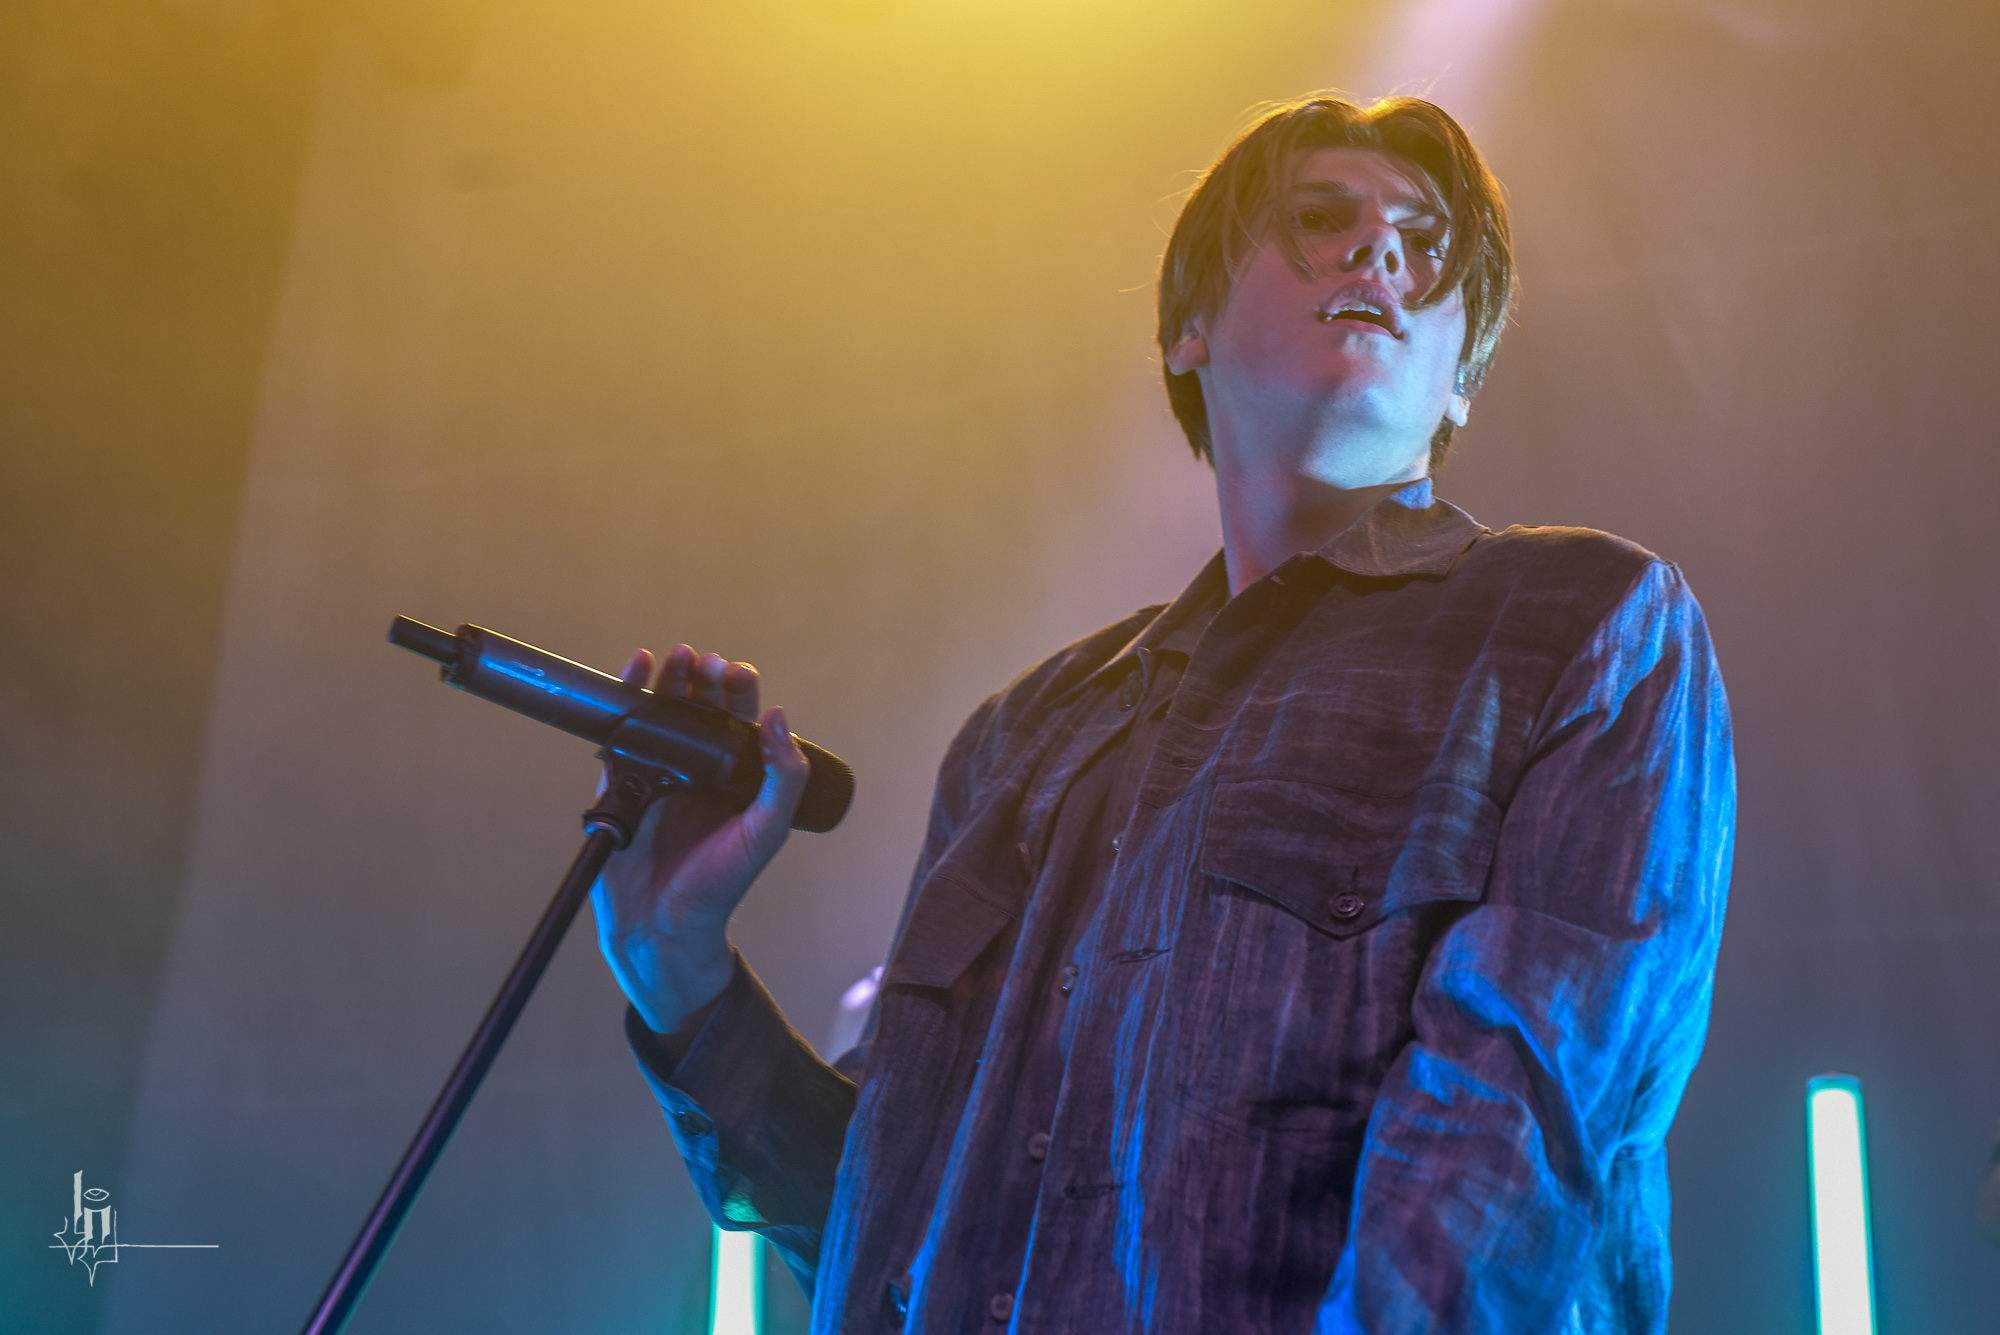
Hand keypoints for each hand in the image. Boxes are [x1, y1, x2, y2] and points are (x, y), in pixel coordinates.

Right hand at [590, 645, 809, 1035]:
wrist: (662, 928)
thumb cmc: (720, 887)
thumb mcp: (765, 832)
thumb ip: (782, 778)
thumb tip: (779, 718)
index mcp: (737, 781)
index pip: (741, 723)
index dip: (740, 694)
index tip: (736, 672)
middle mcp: (699, 774)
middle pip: (701, 712)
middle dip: (703, 681)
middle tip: (703, 661)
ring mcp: (659, 778)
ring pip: (663, 718)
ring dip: (667, 684)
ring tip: (673, 657)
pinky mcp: (622, 787)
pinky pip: (623, 738)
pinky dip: (626, 704)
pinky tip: (633, 675)